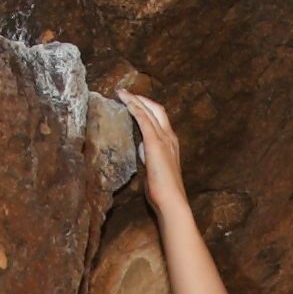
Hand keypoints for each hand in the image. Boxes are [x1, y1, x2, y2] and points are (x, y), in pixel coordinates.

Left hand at [114, 88, 188, 204]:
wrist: (172, 201)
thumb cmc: (163, 192)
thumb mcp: (155, 170)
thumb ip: (149, 158)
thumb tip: (141, 151)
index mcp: (171, 143)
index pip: (159, 119)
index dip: (146, 108)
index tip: (133, 103)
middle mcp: (170, 137)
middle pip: (156, 109)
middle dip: (140, 98)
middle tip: (124, 92)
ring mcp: (164, 139)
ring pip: (149, 110)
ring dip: (134, 99)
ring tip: (120, 92)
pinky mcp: (155, 143)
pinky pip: (143, 119)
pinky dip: (134, 107)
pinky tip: (124, 101)